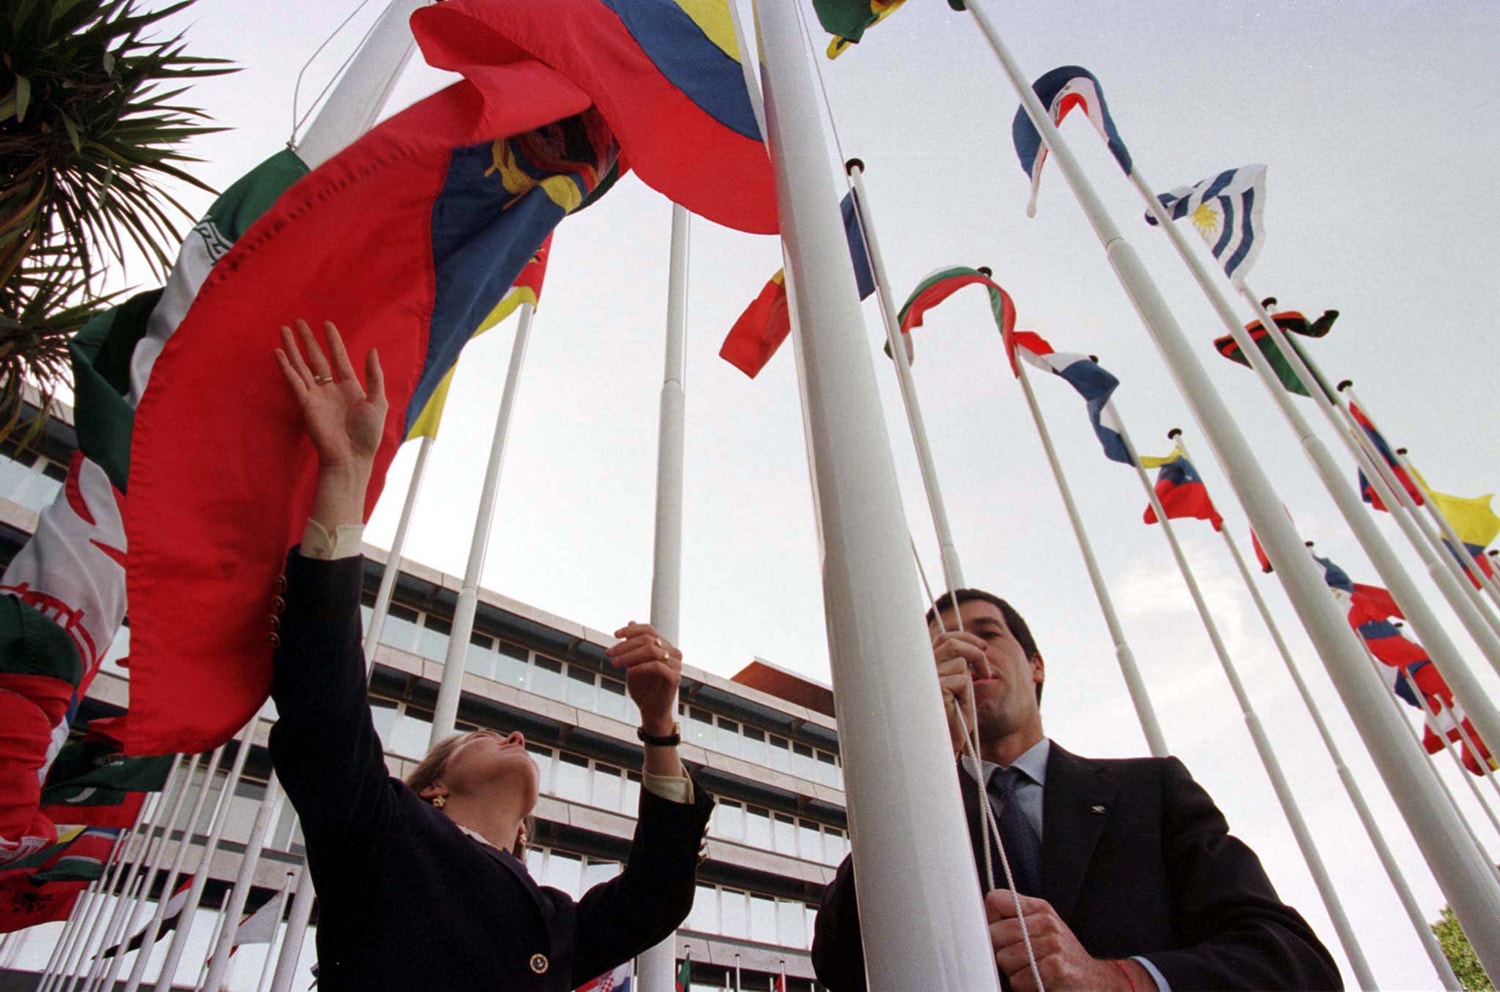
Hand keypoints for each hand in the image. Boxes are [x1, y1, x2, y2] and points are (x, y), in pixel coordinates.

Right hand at [275, 320, 387, 474]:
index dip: (333, 341)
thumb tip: (372, 350)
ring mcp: (317, 396)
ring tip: (284, 330)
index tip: (327, 324)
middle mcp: (331, 389)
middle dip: (308, 340)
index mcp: (350, 387)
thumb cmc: (368, 434)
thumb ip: (374, 375)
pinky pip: (294, 381)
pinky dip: (286, 367)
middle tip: (298, 321)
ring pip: (302, 366)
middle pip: (317, 359)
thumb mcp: (378, 401)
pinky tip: (279, 353)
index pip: (339, 358)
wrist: (352, 457)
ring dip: (293, 349)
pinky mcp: (306, 404)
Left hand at [606, 622, 681, 735]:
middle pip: (648, 639)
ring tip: (614, 664)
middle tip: (609, 653)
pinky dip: (640, 666)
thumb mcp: (634, 663)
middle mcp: (673, 653)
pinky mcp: (674, 678)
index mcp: (665, 646)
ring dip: (629, 655)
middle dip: (625, 645)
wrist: (651, 712)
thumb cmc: (643, 688)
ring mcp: (676, 665)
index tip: (615, 635)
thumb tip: (631, 621)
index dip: (631, 630)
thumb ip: (634, 644)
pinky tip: (628, 671)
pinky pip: (656, 666)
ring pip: (651, 650)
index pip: (649, 630)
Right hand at [933, 630, 986, 755]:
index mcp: (925, 667)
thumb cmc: (951, 721)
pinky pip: (961, 680)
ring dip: (970, 680)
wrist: (941, 749)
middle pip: (950, 641)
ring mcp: (925, 678)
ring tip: (965, 700)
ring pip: (959, 662)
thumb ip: (959, 669)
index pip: (943, 638)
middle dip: (975, 650)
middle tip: (986, 670)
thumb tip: (972, 649)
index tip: (984, 648)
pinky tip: (957, 709)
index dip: (965, 637)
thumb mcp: (958, 689)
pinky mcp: (933, 689)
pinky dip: (966, 694)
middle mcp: (921, 669)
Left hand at [986, 890, 1145, 991]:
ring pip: (1004, 959)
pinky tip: (1039, 983)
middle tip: (1019, 960)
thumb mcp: (1041, 930)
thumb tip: (975, 923)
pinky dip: (1024, 987)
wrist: (1095, 981)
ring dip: (1014, 973)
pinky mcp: (1055, 968)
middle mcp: (1046, 922)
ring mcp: (1051, 944)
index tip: (996, 934)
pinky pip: (1018, 979)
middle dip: (1000, 953)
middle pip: (994, 934)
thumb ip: (1014, 920)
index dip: (987, 920)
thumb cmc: (1061, 958)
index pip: (995, 900)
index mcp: (1039, 908)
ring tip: (1032, 972)